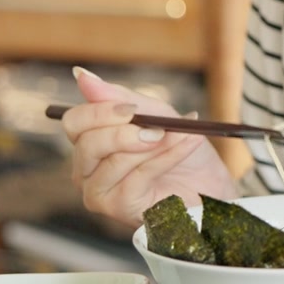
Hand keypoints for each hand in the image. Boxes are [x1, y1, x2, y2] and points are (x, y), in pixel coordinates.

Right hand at [61, 67, 234, 226]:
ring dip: (155, 145)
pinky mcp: (119, 208)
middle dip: (125, 133)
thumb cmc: (179, 149)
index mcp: (89, 142)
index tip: (132, 109)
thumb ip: (118, 97)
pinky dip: (167, 156)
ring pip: (115, 161)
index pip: (74, 122)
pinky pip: (139, 176)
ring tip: (182, 136)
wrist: (209, 184)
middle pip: (88, 143)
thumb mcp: (155, 114)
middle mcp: (86, 170)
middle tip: (157, 129)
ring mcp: (99, 192)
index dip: (100, 112)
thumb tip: (81, 75)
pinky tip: (188, 145)